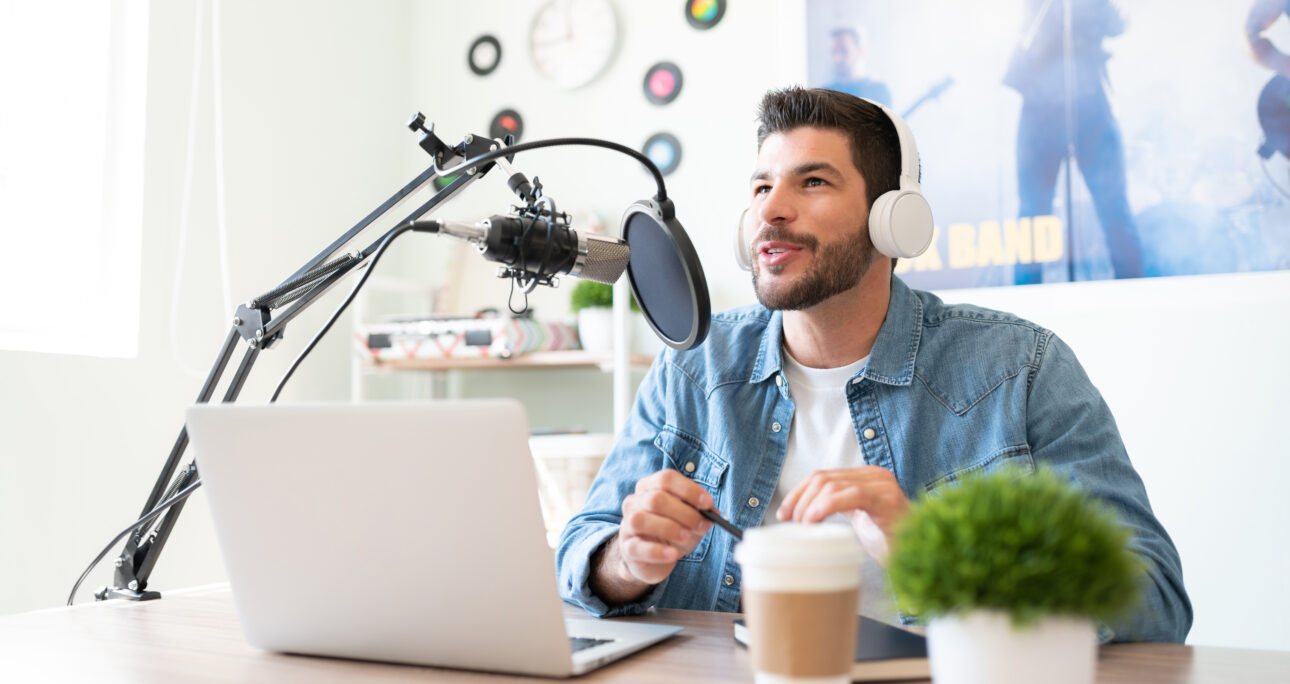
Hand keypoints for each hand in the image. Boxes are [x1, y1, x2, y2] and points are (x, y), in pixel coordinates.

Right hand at [592, 468, 715, 603]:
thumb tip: (714, 513)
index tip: (708, 503)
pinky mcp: (626, 548)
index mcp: (650, 487)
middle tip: (701, 525)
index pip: (666, 478)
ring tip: (686, 537)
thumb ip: (701, 515)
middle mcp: (635, 502)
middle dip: (684, 512)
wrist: (652, 560)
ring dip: (668, 528)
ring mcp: (627, 525)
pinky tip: (672, 554)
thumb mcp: (689, 522)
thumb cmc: (671, 534)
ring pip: (641, 519)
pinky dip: (657, 551)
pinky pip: (637, 547)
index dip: (688, 489)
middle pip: (655, 498)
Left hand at [776, 466, 909, 564]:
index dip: (798, 492)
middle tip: (790, 523)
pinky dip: (826, 506)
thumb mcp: (858, 520)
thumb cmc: (890, 541)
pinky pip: (851, 495)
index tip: (783, 514)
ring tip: (802, 525)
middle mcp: (874, 475)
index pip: (822, 476)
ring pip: (832, 485)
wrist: (922, 556)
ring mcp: (883, 485)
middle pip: (823, 478)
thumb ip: (838, 508)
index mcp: (865, 477)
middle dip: (800, 500)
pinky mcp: (888, 500)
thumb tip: (800, 515)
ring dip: (809, 505)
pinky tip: (815, 521)